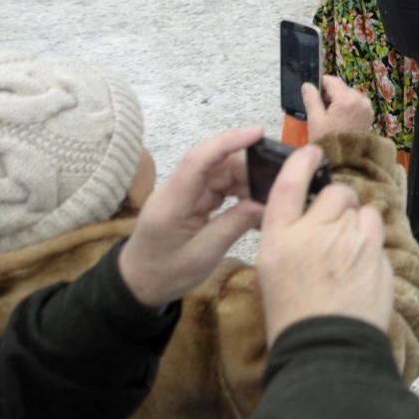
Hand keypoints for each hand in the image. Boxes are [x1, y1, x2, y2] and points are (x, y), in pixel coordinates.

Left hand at [116, 126, 266, 309]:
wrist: (137, 285)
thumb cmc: (165, 273)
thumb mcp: (203, 256)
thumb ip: (233, 225)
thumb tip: (266, 203)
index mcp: (172, 202)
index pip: (198, 160)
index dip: (229, 142)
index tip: (258, 133)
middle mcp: (177, 190)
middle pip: (217, 165)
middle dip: (250, 169)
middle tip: (280, 184)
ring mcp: (185, 193)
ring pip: (223, 174)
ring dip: (248, 182)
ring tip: (270, 199)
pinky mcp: (192, 200)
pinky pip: (221, 187)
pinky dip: (241, 193)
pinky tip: (256, 205)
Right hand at [255, 144, 392, 346]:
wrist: (326, 350)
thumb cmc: (293, 317)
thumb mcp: (273, 272)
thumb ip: (291, 237)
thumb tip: (310, 216)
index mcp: (280, 238)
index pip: (289, 182)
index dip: (301, 161)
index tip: (311, 153)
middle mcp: (315, 232)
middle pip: (336, 192)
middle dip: (338, 203)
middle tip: (333, 230)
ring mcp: (350, 241)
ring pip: (363, 210)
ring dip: (358, 222)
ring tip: (348, 253)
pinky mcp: (377, 254)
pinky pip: (377, 234)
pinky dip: (372, 244)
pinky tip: (361, 269)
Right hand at [304, 74, 372, 142]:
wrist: (346, 162)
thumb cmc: (329, 141)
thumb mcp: (315, 120)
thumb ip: (311, 99)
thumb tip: (308, 85)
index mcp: (348, 99)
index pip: (333, 81)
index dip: (321, 84)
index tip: (312, 92)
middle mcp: (361, 100)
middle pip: (341, 88)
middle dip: (329, 94)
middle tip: (318, 109)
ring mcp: (367, 107)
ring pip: (349, 95)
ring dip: (338, 100)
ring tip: (328, 116)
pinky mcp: (368, 115)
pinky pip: (355, 104)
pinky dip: (346, 107)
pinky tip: (338, 119)